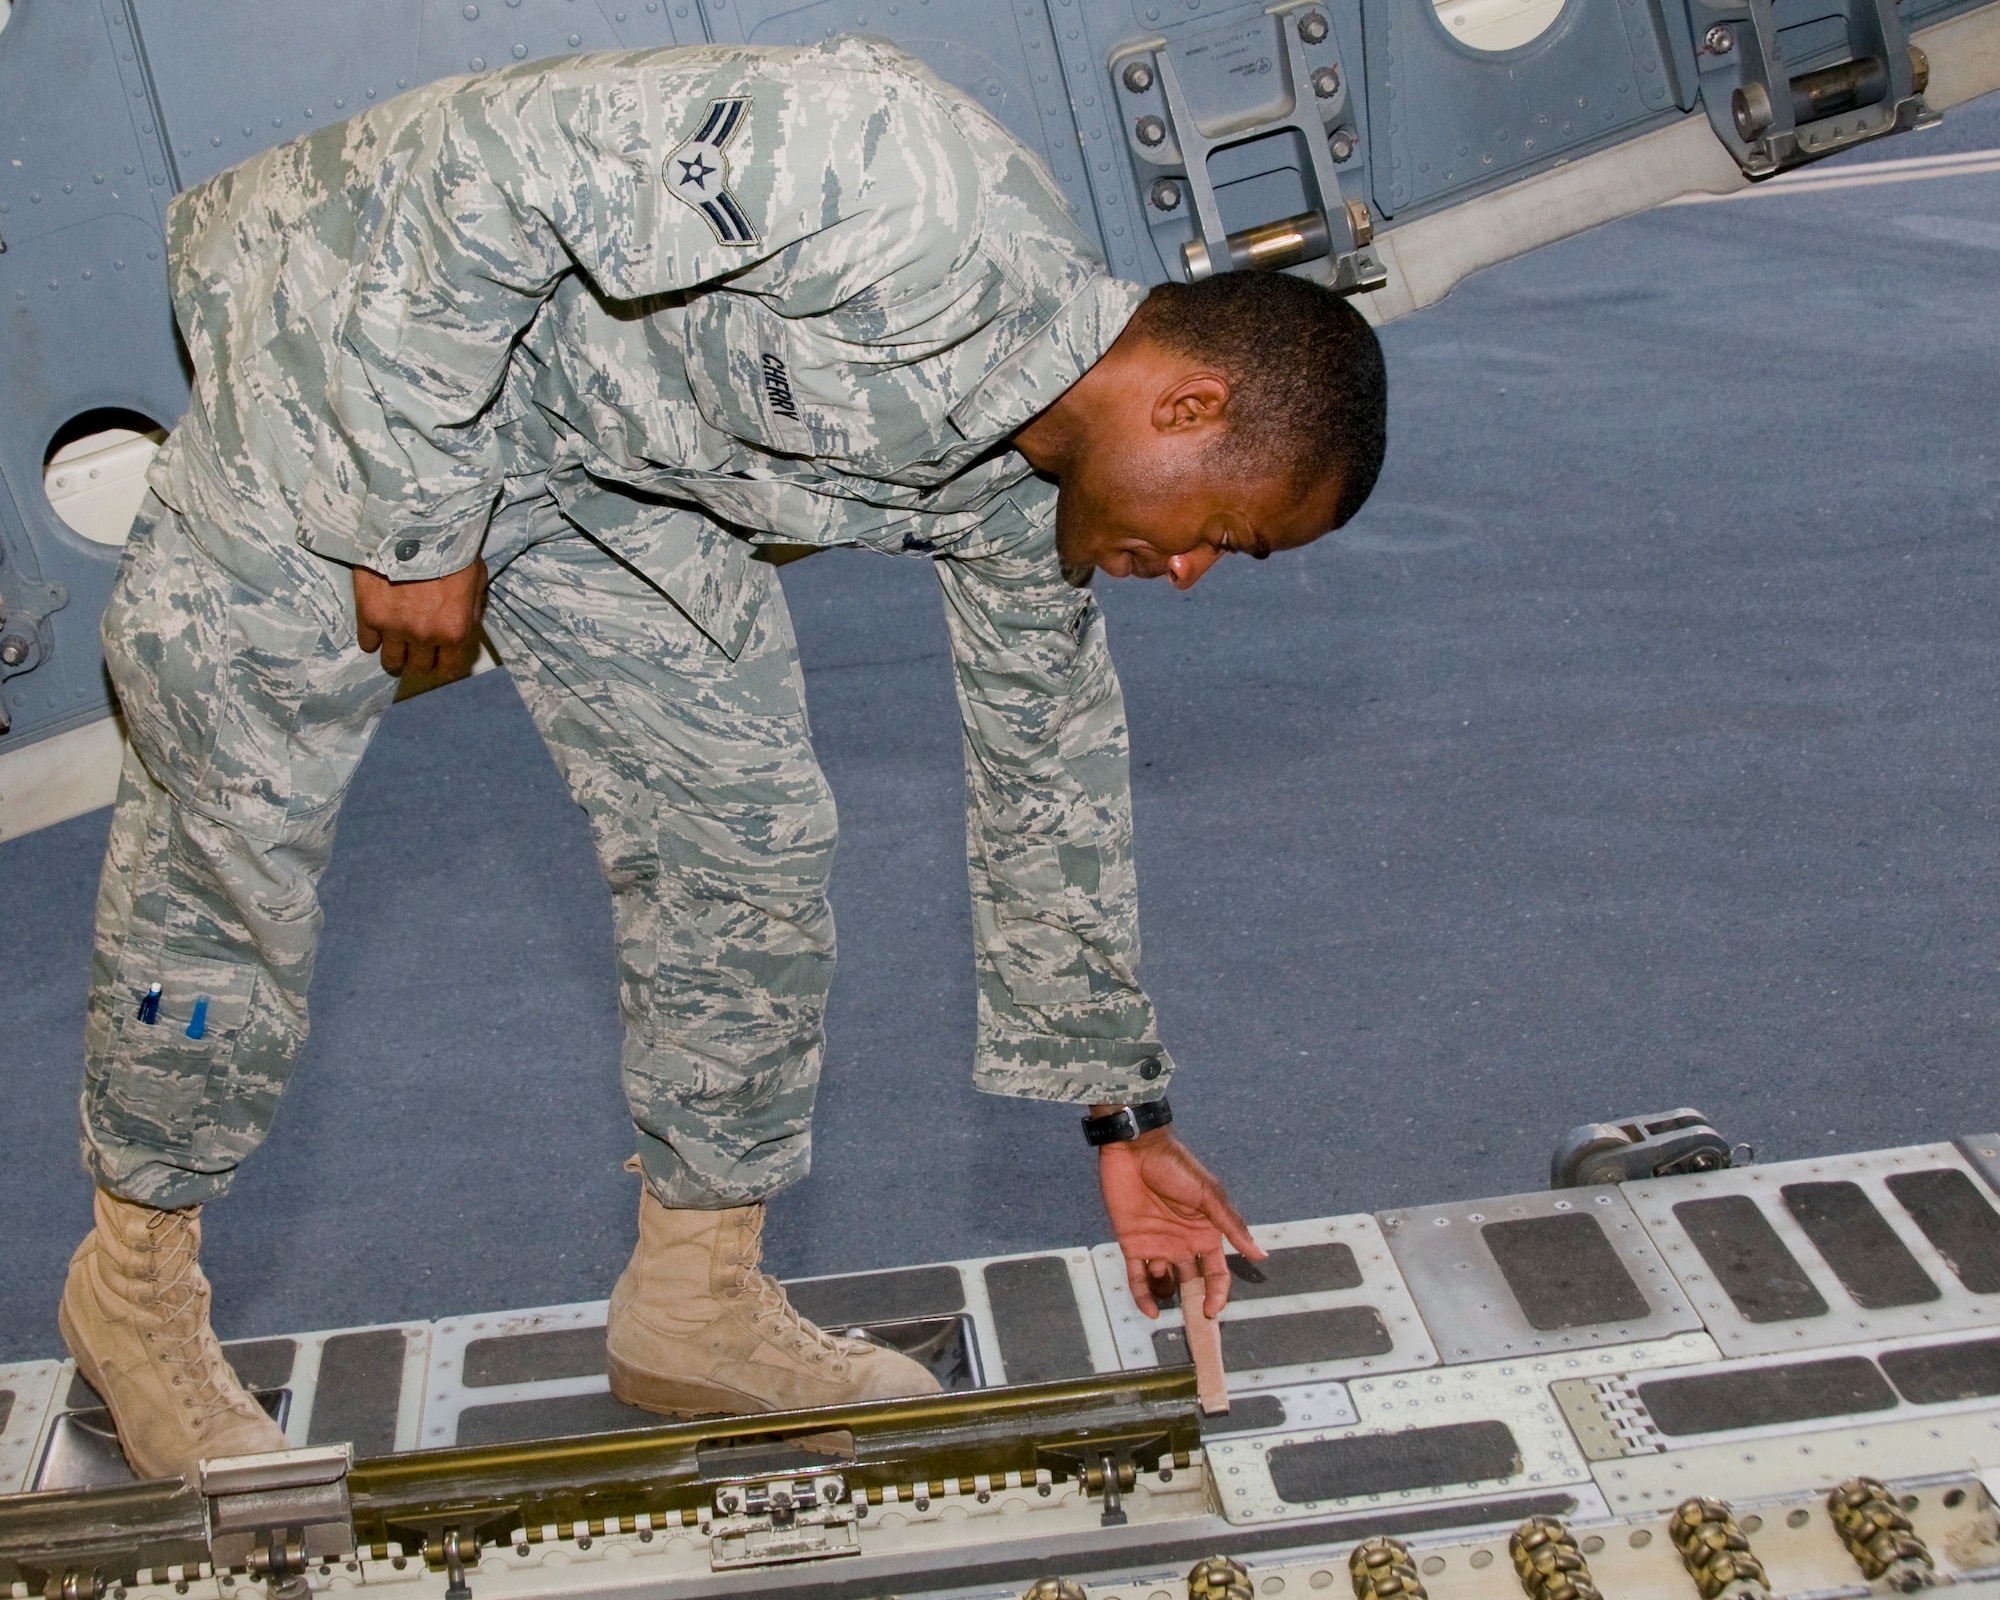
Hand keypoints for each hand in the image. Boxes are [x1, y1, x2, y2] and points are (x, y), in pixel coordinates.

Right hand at [353, 559, 487, 677]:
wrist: (414, 525)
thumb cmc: (452, 548)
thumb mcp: (477, 579)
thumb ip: (471, 609)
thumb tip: (466, 625)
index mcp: (455, 630)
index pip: (450, 669)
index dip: (446, 665)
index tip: (441, 658)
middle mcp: (425, 636)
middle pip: (419, 667)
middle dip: (421, 658)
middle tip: (418, 645)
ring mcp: (395, 628)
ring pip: (392, 661)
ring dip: (396, 654)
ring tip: (396, 640)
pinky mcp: (369, 615)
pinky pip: (367, 643)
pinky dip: (372, 638)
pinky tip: (377, 627)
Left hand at [1098, 1124, 1264, 1318]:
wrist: (1135, 1148)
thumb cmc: (1176, 1166)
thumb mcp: (1209, 1196)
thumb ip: (1231, 1227)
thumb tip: (1260, 1254)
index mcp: (1206, 1234)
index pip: (1217, 1273)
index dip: (1218, 1293)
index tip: (1212, 1310)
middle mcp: (1184, 1244)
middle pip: (1193, 1283)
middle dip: (1194, 1302)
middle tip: (1193, 1321)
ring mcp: (1158, 1245)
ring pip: (1165, 1284)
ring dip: (1166, 1292)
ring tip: (1163, 1278)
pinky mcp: (1133, 1243)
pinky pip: (1137, 1277)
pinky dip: (1142, 1295)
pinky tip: (1148, 1309)